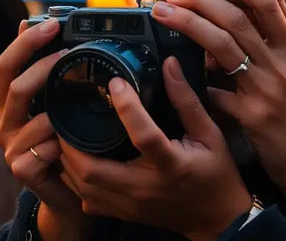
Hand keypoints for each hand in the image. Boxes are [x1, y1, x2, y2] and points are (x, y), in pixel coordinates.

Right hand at [0, 19, 83, 222]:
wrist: (68, 194)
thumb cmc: (65, 144)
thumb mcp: (57, 107)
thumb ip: (52, 77)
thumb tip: (52, 28)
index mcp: (9, 102)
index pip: (5, 64)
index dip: (24, 42)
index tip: (50, 24)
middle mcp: (5, 121)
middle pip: (12, 85)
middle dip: (39, 65)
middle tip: (66, 52)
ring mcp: (11, 147)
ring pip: (30, 117)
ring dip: (55, 109)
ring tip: (76, 105)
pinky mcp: (21, 170)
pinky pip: (41, 149)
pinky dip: (60, 143)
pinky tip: (72, 143)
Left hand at [58, 59, 250, 239]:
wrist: (219, 220)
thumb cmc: (216, 175)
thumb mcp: (210, 135)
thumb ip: (186, 100)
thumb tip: (169, 64)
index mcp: (171, 165)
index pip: (143, 136)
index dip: (127, 107)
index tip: (115, 82)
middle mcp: (146, 188)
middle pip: (94, 169)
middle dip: (73, 143)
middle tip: (67, 117)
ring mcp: (131, 205)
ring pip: (84, 187)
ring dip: (69, 161)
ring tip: (66, 135)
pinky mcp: (124, 213)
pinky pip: (88, 200)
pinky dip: (74, 181)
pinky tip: (73, 162)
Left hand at [154, 0, 285, 213]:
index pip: (269, 2)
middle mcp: (283, 66)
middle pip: (238, 17)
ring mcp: (267, 90)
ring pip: (221, 44)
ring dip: (187, 23)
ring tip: (162, 13)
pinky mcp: (251, 116)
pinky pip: (215, 90)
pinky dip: (194, 79)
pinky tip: (172, 68)